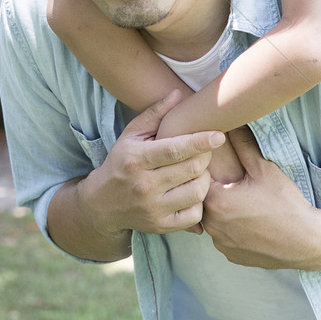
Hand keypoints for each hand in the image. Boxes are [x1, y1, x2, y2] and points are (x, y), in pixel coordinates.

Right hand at [87, 91, 225, 237]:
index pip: (174, 149)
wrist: (101, 204)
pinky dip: (200, 203)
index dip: (200, 141)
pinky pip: (194, 216)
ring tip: (199, 171)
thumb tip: (179, 93)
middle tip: (206, 151)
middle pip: (191, 169)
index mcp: (137, 159)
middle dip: (205, 157)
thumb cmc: (121, 162)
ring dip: (205, 179)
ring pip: (196, 193)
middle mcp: (144, 186)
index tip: (219, 135)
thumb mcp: (131, 135)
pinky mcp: (161, 226)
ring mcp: (153, 209)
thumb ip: (155, 114)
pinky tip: (193, 192)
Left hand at [201, 128, 320, 268]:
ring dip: (220, 210)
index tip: (217, 164)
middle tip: (230, 181)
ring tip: (239, 200)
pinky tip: (246, 220)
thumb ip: (242, 145)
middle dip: (212, 189)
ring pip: (211, 220)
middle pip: (201, 201)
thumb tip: (231, 123)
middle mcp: (212, 226)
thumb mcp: (264, 169)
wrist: (307, 242)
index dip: (205, 169)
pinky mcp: (232, 256)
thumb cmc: (285, 204)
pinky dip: (230, 228)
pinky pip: (223, 237)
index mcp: (216, 202)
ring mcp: (221, 244)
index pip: (197, 179)